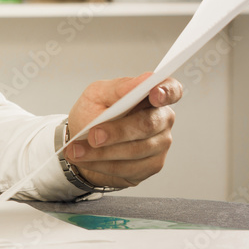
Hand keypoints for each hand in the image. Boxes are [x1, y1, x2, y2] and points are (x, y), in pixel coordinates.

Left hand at [64, 73, 179, 189]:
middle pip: (147, 125)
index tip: (154, 94)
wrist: (83, 142)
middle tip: (93, 136)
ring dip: (102, 152)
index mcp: (151, 96)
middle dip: (117, 132)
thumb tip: (142, 81)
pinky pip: (128, 168)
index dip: (167, 91)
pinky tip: (86, 160)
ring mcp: (159, 144)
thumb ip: (118, 88)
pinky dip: (102, 164)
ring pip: (135, 150)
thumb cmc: (93, 113)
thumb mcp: (97, 94)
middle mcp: (161, 119)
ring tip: (77, 150)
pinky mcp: (151, 166)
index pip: (172, 90)